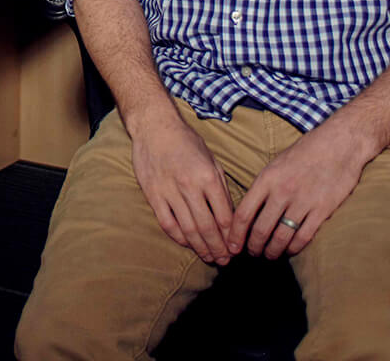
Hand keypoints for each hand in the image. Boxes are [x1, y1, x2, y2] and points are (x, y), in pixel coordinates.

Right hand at [129, 110, 235, 265]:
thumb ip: (221, 189)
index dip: (231, 237)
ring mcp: (169, 191)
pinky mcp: (153, 194)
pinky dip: (178, 237)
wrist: (155, 127)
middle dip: (218, 248)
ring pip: (187, 229)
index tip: (236, 249)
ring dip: (200, 247)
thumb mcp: (212, 161)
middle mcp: (189, 186)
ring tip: (209, 258)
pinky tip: (187, 243)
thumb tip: (230, 217)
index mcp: (208, 177)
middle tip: (224, 261)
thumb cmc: (187, 142)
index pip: (224, 216)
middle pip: (206, 227)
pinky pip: (167, 223)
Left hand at [228, 119, 370, 260]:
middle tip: (252, 253)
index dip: (235, 234)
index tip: (232, 247)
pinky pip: (303, 237)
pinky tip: (289, 250)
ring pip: (281, 237)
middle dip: (253, 247)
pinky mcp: (322, 210)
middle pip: (260, 229)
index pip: (244, 213)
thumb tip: (250, 210)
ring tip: (269, 255)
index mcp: (267, 179)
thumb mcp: (277, 163)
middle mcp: (282, 192)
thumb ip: (264, 186)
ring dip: (272, 251)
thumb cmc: (306, 152)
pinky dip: (294, 248)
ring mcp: (302, 202)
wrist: (339, 144)